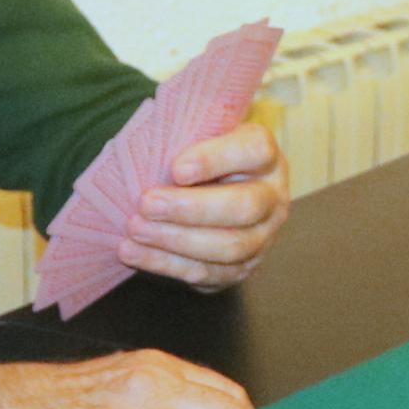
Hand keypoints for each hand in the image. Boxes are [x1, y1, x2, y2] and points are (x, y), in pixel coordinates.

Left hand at [122, 115, 287, 289]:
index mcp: (266, 157)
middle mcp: (273, 197)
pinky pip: (209, 273)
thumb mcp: (200, 135)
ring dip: (177, 240)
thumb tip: (144, 144)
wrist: (211, 192)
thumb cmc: (199, 158)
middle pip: (244, 206)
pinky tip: (135, 252)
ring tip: (136, 229)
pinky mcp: (243, 267)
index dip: (216, 159)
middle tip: (146, 203)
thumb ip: (184, 135)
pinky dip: (167, 264)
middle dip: (191, 208)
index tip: (176, 169)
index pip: (254, 151)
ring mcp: (264, 236)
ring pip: (231, 246)